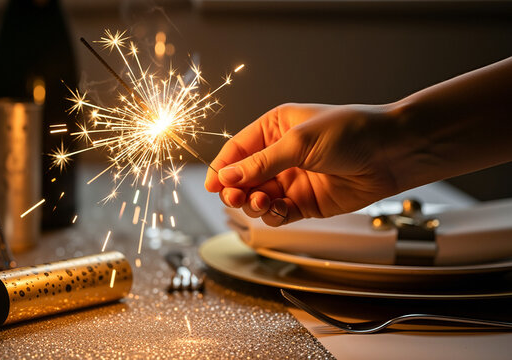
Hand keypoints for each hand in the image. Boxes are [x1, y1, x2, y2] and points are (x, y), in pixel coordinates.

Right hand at [205, 103, 400, 225]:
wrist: (392, 153)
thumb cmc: (351, 132)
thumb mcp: (299, 141)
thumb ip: (261, 163)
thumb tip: (227, 177)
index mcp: (275, 128)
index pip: (237, 150)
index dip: (221, 168)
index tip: (211, 185)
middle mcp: (280, 155)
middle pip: (243, 178)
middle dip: (236, 189)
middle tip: (234, 197)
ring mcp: (292, 180)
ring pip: (258, 198)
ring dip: (253, 203)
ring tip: (261, 201)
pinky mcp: (305, 203)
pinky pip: (278, 214)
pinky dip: (273, 215)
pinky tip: (278, 209)